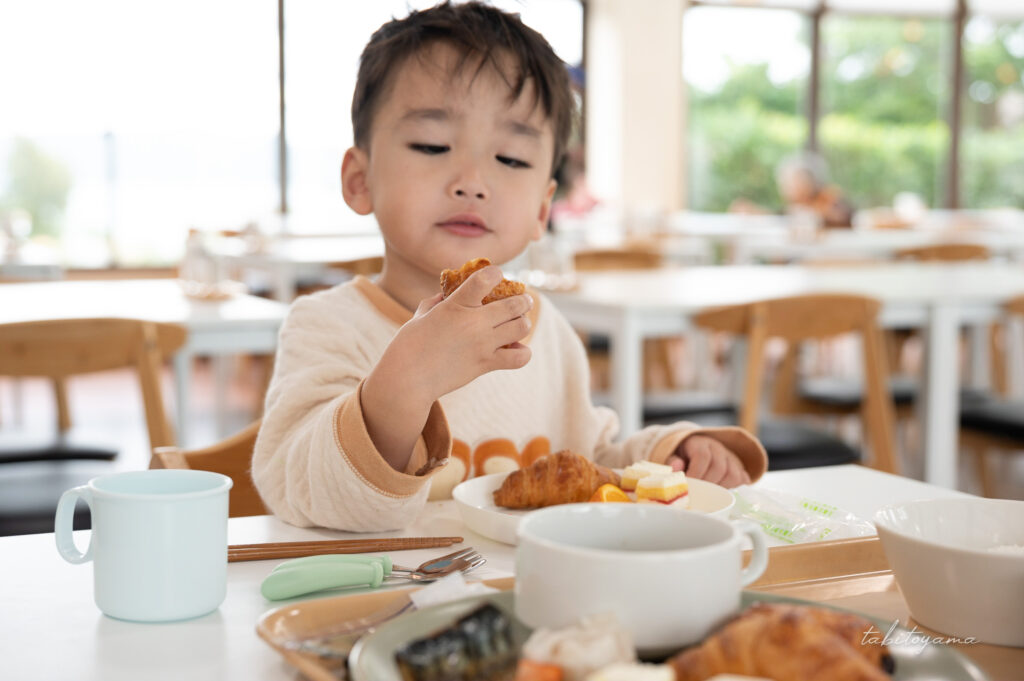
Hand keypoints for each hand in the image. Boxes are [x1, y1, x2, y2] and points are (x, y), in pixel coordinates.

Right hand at [361, 266, 531, 469]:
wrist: (407, 379)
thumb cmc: (408, 345)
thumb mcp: (421, 315)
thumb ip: (436, 302)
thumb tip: (445, 294)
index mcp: (455, 305)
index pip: (485, 278)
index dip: (496, 273)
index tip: (497, 276)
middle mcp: (473, 323)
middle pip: (515, 305)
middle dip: (524, 300)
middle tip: (524, 301)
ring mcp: (482, 345)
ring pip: (521, 327)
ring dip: (524, 322)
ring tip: (519, 323)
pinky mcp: (485, 365)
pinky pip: (519, 358)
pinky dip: (523, 353)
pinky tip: (515, 349)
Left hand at [667, 434, 749, 487]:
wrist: (694, 449)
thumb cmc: (682, 457)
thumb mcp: (673, 456)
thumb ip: (673, 461)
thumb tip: (676, 467)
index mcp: (699, 443)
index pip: (702, 456)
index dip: (696, 473)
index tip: (690, 486)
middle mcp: (717, 448)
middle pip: (719, 467)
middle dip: (708, 484)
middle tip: (700, 493)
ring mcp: (729, 457)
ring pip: (733, 474)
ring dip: (722, 488)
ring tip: (711, 494)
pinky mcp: (738, 466)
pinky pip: (743, 478)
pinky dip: (735, 487)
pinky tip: (724, 492)